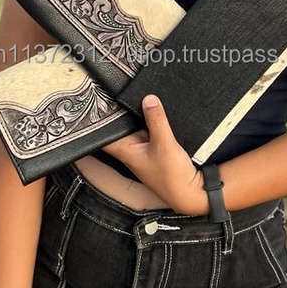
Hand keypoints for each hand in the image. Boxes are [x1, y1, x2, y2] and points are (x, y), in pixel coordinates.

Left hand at [100, 94, 208, 215]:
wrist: (189, 192)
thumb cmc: (172, 177)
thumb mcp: (164, 143)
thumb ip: (157, 120)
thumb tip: (149, 99)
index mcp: (125, 151)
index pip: (103, 136)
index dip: (98, 121)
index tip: (97, 104)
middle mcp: (131, 151)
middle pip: (121, 128)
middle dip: (123, 113)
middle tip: (125, 94)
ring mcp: (143, 150)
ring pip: (137, 129)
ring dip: (140, 118)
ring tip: (144, 101)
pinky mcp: (156, 150)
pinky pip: (150, 132)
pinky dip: (152, 124)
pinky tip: (158, 114)